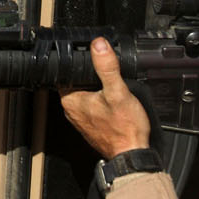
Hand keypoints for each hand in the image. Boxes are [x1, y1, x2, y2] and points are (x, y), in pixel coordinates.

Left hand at [59, 38, 150, 159]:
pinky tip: (113, 98)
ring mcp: (81, 119)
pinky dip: (101, 99)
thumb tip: (98, 45)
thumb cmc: (124, 129)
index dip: (78, 61)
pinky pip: (93, 105)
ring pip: (86, 93)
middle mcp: (72, 110)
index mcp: (71, 101)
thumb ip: (107, 67)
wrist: (132, 154)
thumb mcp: (117, 92)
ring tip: (111, 82)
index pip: (65, 72)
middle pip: (77, 82)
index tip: (91, 55)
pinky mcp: (92, 124)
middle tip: (106, 68)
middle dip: (90, 74)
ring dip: (97, 87)